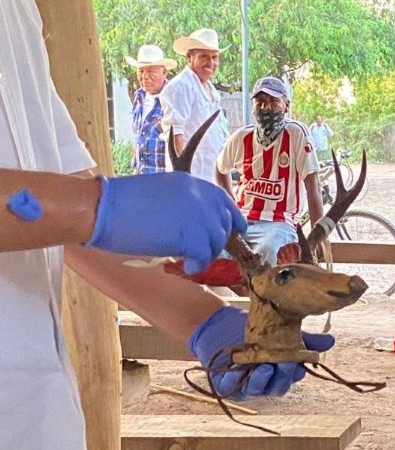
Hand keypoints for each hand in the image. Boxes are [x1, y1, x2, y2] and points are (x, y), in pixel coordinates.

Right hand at [86, 172, 246, 273]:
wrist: (102, 208)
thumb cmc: (120, 204)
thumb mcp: (160, 195)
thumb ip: (182, 205)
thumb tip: (194, 226)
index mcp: (192, 183)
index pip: (223, 201)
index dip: (232, 219)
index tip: (237, 231)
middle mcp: (200, 195)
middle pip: (223, 224)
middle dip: (215, 242)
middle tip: (201, 254)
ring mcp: (198, 214)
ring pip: (216, 242)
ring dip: (205, 255)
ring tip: (188, 260)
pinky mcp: (191, 234)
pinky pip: (204, 256)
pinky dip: (196, 265)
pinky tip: (185, 267)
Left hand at [188, 306, 333, 399]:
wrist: (220, 324)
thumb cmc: (254, 331)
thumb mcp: (281, 331)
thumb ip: (305, 339)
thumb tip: (331, 341)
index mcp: (280, 372)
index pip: (292, 376)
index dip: (296, 372)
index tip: (299, 364)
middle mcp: (265, 382)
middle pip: (277, 386)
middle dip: (282, 376)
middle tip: (284, 363)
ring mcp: (245, 385)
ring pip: (255, 389)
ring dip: (260, 380)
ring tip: (263, 367)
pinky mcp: (224, 384)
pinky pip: (230, 387)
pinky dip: (234, 379)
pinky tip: (238, 369)